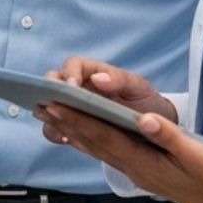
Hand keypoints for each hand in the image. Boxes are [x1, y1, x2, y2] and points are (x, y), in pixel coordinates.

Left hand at [38, 103, 202, 202]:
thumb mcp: (197, 154)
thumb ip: (168, 135)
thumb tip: (142, 118)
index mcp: (147, 164)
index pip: (106, 138)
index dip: (80, 120)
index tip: (58, 105)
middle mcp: (138, 170)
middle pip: (96, 143)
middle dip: (69, 123)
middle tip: (43, 105)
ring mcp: (141, 173)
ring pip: (101, 150)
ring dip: (76, 132)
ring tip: (54, 117)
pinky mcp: (148, 172)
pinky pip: (113, 154)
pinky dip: (94, 141)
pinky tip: (85, 135)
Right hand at [43, 57, 177, 125]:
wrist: (153, 128)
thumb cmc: (144, 101)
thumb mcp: (138, 87)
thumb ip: (119, 79)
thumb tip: (97, 78)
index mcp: (92, 72)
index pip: (73, 64)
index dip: (69, 73)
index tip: (71, 87)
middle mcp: (78, 87)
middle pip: (53, 82)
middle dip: (50, 92)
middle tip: (54, 105)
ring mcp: (73, 108)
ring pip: (50, 107)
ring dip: (49, 115)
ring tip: (60, 124)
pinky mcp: (73, 128)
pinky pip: (56, 128)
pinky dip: (57, 132)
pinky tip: (67, 139)